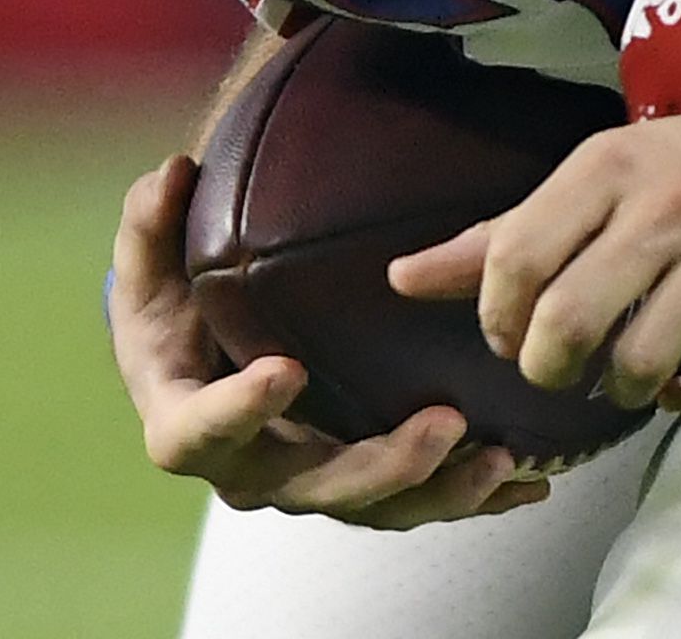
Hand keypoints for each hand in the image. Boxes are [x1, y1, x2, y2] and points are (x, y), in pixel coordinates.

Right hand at [106, 155, 550, 526]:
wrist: (205, 360)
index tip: (284, 368)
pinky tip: (529, 482)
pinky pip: (419, 501)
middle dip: (382, 466)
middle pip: (315, 487)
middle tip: (445, 424)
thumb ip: (151, 222)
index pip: (201, 433)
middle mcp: (255, 470)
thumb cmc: (178, 308)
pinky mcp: (363, 485)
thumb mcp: (153, 265)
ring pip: (378, 506)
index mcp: (188, 424)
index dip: (238, 410)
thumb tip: (171, 173)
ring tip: (501, 455)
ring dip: (442, 488)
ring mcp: (313, 482)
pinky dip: (475, 495)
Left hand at [392, 117, 680, 418]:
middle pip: (569, 322)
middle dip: (549, 368)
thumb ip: (500, 237)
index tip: (513, 334)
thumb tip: (399, 279)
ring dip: (623, 388)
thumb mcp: (591, 184)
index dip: (498, 320)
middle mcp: (670, 201)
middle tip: (561, 367)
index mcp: (607, 164)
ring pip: (641, 363)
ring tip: (628, 369)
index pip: (513, 259)